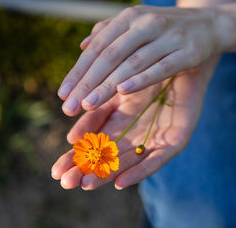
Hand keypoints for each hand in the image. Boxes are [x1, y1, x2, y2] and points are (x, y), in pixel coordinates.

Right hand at [51, 56, 218, 189]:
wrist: (180, 50)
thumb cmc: (148, 64)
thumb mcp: (114, 82)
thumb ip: (95, 100)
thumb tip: (70, 122)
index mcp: (117, 119)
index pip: (93, 143)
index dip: (75, 156)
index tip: (55, 170)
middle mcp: (134, 132)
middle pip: (106, 157)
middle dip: (86, 170)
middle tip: (64, 181)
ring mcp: (155, 137)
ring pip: (127, 162)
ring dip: (106, 175)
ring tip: (85, 184)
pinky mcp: (175, 138)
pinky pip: (156, 160)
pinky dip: (139, 172)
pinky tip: (120, 182)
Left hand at [57, 5, 225, 115]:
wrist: (209, 22)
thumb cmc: (166, 29)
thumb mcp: (137, 25)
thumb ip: (110, 33)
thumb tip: (83, 45)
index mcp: (129, 18)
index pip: (97, 47)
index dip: (78, 71)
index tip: (63, 94)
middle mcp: (145, 24)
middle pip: (109, 55)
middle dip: (87, 82)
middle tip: (68, 106)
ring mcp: (168, 36)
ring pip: (131, 62)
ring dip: (107, 85)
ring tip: (87, 104)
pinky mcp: (188, 51)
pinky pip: (161, 66)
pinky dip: (141, 78)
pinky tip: (122, 91)